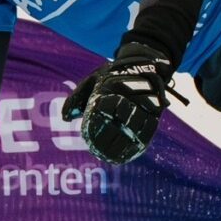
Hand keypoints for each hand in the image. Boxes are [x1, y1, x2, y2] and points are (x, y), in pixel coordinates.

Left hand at [61, 46, 176, 163]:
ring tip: (113, 157)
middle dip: (111, 139)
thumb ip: (76, 98)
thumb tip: (65, 118)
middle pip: (121, 120)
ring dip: (125, 144)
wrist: (140, 63)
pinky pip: (149, 129)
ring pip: (136, 127)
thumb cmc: (110, 76)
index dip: (98, 126)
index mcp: (112, 86)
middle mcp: (130, 94)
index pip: (104, 108)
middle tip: (100, 153)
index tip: (90, 140)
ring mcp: (144, 102)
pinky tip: (130, 154)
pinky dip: (140, 143)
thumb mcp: (90, 80)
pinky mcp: (155, 110)